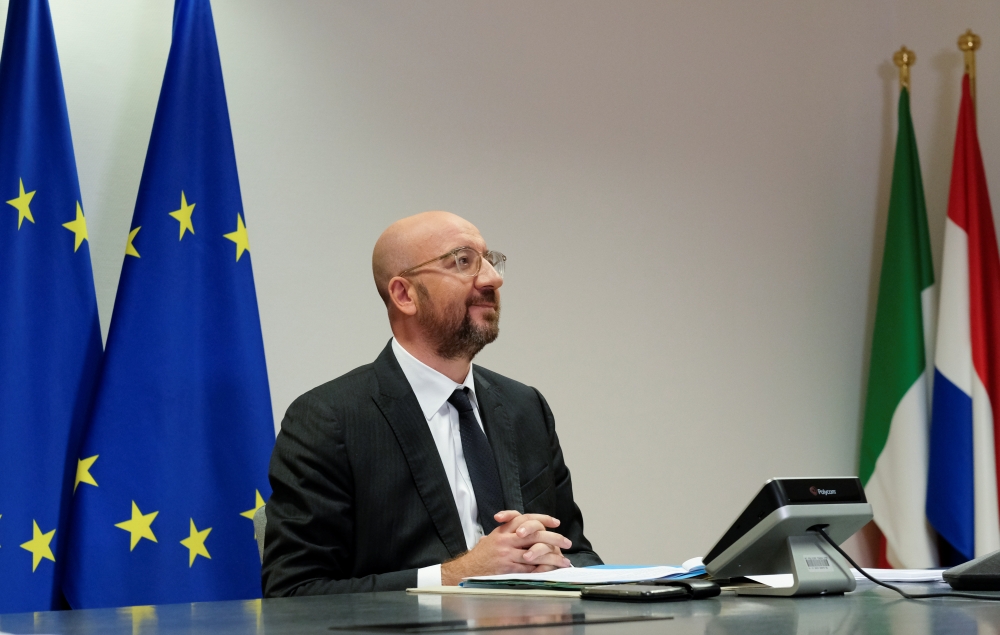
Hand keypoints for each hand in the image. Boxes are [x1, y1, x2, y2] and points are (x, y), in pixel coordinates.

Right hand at [440, 511, 571, 584]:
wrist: (467, 569)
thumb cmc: (481, 555)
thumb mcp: (492, 537)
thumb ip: (506, 530)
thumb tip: (521, 527)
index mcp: (503, 530)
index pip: (525, 518)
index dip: (542, 519)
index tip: (555, 522)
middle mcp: (506, 539)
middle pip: (535, 535)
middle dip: (553, 538)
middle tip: (566, 542)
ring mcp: (507, 554)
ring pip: (535, 553)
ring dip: (552, 558)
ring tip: (564, 561)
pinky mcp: (508, 568)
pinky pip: (529, 568)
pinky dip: (542, 569)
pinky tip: (551, 570)